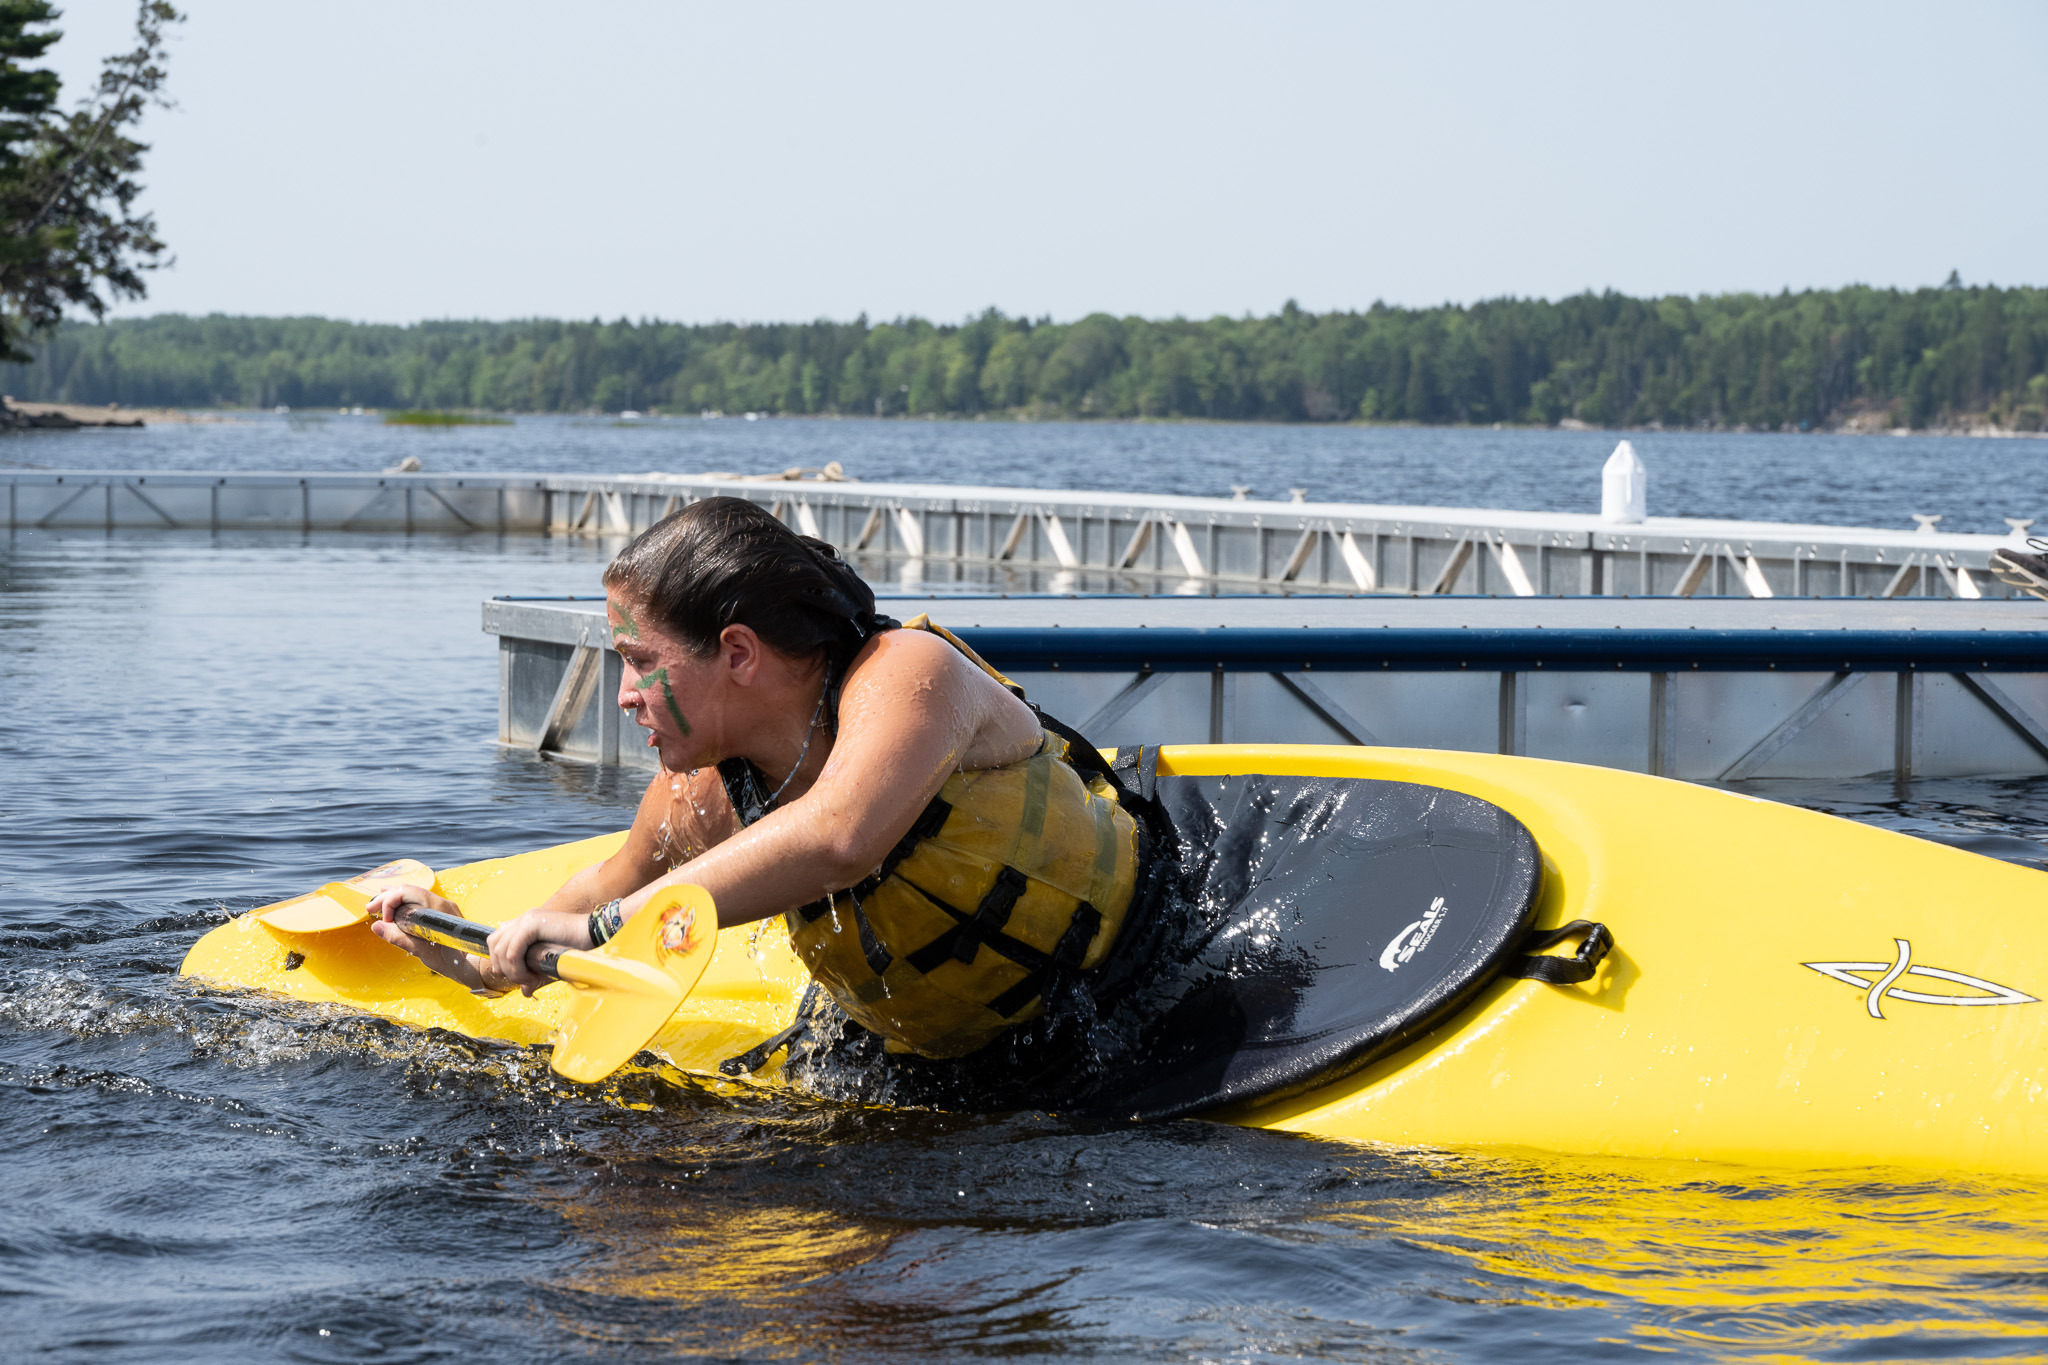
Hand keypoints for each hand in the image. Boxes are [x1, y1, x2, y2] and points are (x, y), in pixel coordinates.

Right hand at [366, 884, 512, 995]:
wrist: (476, 965)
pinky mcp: (443, 914)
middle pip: (408, 891)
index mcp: (437, 908)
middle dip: (387, 898)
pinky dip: (406, 904)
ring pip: (414, 895)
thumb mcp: (421, 951)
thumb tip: (377, 926)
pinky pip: (420, 903)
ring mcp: (443, 907)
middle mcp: (441, 903)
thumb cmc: (452, 961)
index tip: (384, 921)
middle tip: (370, 908)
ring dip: (395, 899)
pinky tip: (396, 908)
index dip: (389, 903)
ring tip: (378, 902)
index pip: (406, 892)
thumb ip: (398, 938)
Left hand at [483, 905, 593, 996]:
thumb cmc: (578, 947)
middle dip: (503, 967)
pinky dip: (518, 968)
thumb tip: (525, 992)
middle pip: (494, 944)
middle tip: (523, 980)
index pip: (497, 940)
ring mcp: (527, 918)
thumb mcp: (549, 961)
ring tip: (530, 980)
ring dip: (512, 971)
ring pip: (501, 949)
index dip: (501, 961)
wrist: (596, 935)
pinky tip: (532, 976)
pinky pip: (513, 951)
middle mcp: (524, 917)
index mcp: (526, 922)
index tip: (519, 977)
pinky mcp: (532, 924)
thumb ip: (534, 972)